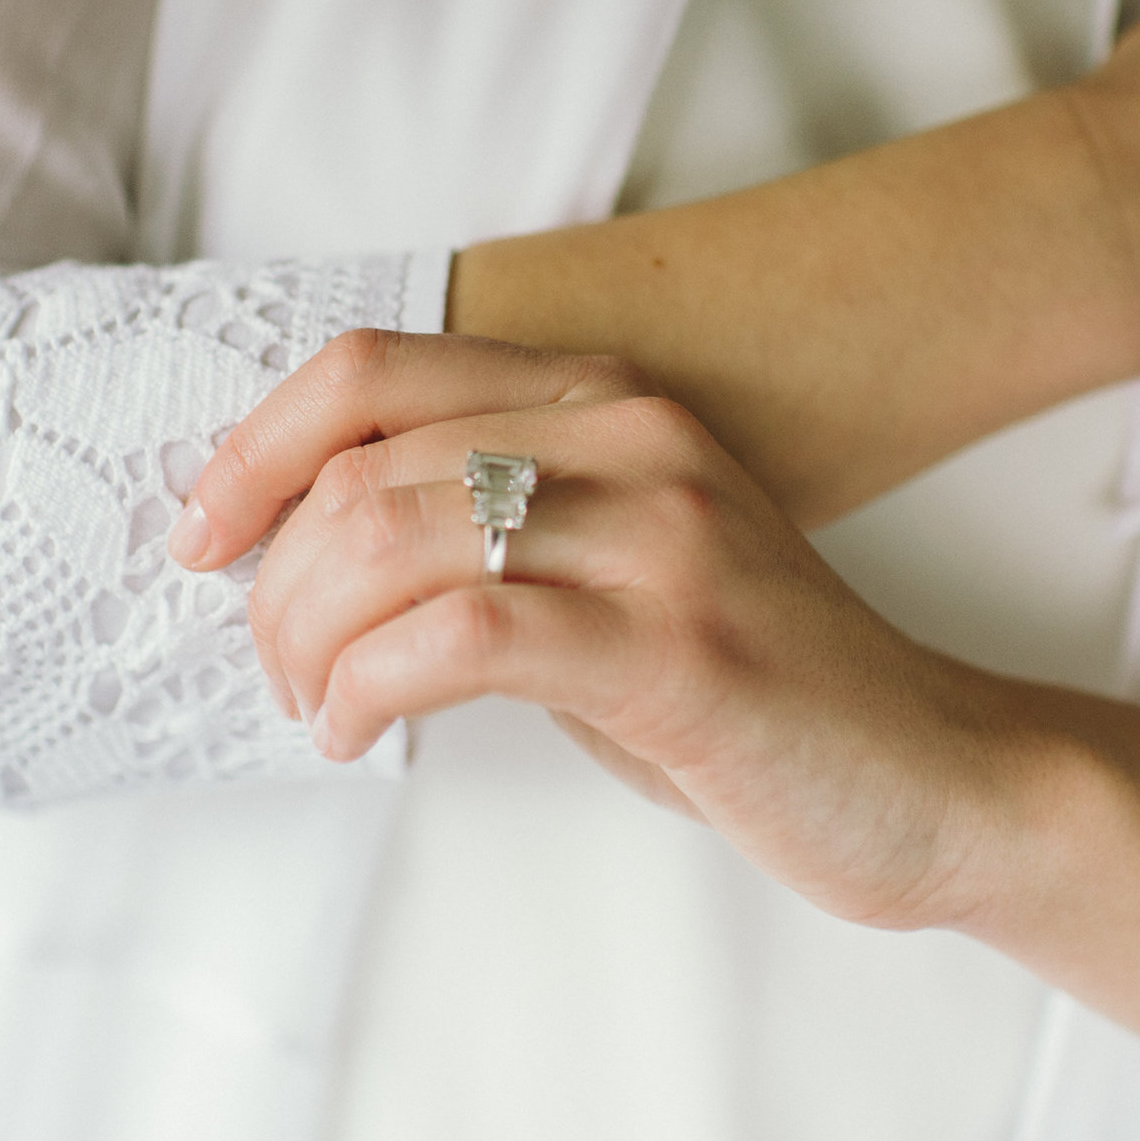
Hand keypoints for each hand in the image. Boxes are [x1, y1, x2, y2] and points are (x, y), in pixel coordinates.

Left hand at [171, 328, 1139, 1140]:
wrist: (939, 774)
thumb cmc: (759, 689)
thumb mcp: (619, 572)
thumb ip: (496, 532)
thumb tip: (316, 553)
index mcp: (614, 399)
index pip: (372, 366)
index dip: (254, 446)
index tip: (200, 534)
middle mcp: (637, 434)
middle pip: (362, 456)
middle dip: (271, 574)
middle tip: (270, 663)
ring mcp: (663, 529)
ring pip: (392, 533)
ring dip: (307, 634)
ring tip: (311, 702)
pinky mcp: (674, 641)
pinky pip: (460, 630)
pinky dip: (367, 687)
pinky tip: (357, 730)